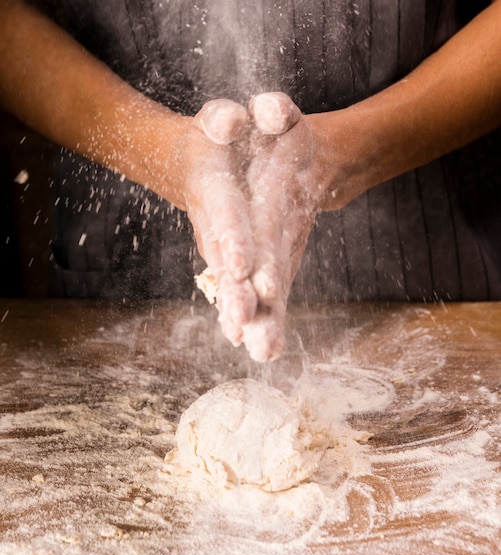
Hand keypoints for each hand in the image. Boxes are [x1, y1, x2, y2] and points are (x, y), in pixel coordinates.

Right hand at [185, 94, 330, 360]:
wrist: (210, 162)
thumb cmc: (230, 136)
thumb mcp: (235, 115)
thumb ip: (245, 115)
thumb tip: (248, 119)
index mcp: (214, 187)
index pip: (224, 214)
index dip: (232, 238)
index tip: (239, 268)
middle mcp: (218, 226)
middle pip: (227, 263)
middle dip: (236, 292)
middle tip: (244, 323)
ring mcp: (228, 248)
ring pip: (237, 286)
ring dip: (247, 318)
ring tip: (261, 349)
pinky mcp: (244, 263)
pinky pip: (250, 293)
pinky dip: (259, 320)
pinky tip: (266, 348)